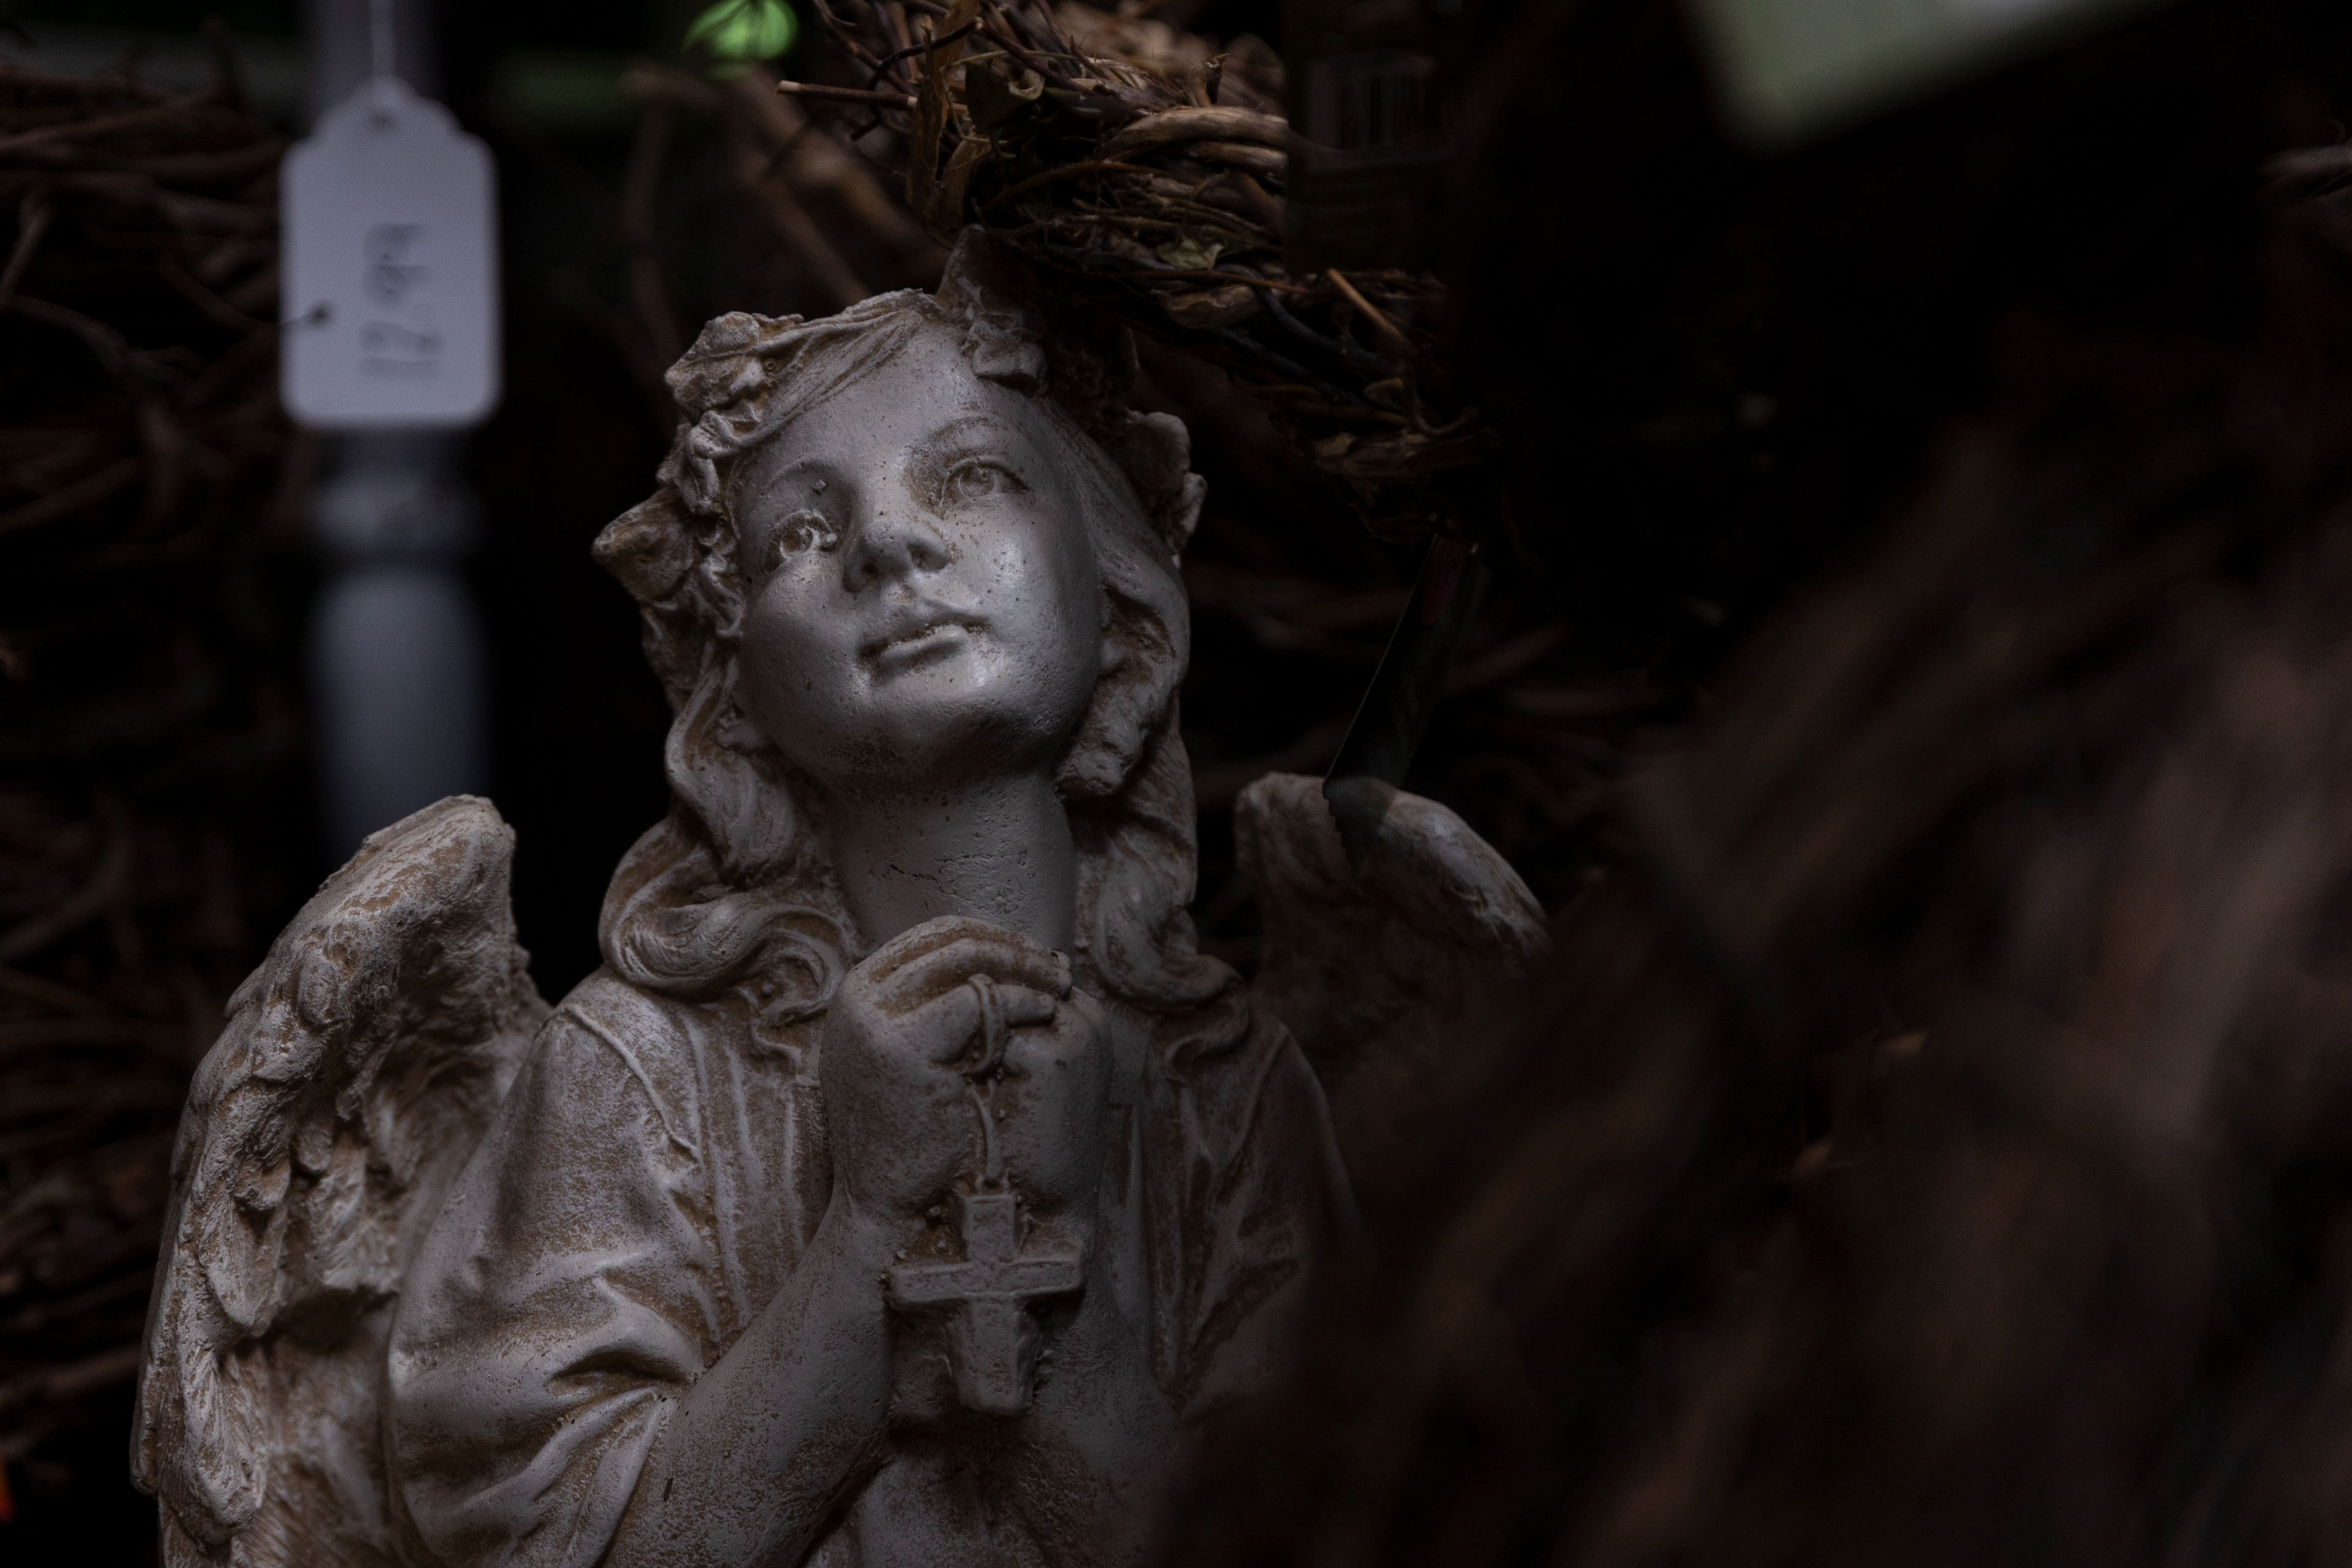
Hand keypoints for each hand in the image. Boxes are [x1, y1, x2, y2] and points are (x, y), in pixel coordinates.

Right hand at [819, 916, 1106, 1227]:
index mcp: (859, 994)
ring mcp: (872, 1019)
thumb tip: (990, 969)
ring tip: (1060, 987)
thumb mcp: (916, 1057)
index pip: (935, 937)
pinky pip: (975, 1002)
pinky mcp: (898, 1046)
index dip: (994, 939)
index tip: (1037, 957)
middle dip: (1014, 948)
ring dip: (1023, 968)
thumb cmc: (915, 1139)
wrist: (887, 1206)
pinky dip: (1019, 1000)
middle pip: (950, 941)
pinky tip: (1046, 1013)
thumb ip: (934, 1011)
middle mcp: (856, 997)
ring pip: (964, 962)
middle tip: (1059, 967)